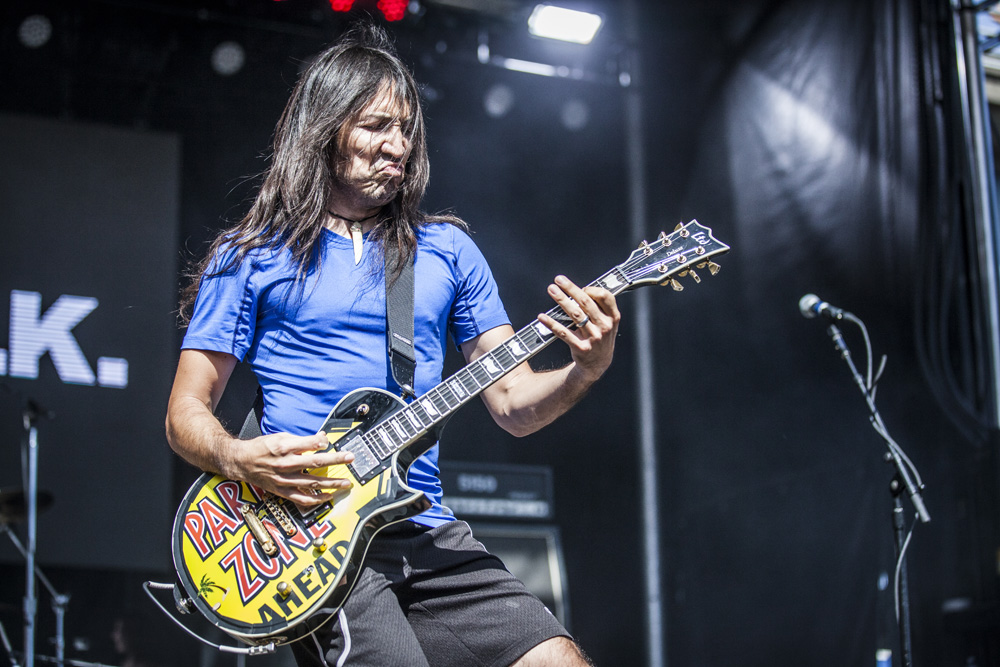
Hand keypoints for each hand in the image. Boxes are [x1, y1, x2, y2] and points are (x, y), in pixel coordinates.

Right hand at [227, 431, 354, 505]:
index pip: (307, 444)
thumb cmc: (261, 447)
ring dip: (331, 483)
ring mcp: (284, 479)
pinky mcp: (282, 491)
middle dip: (335, 460)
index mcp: (283, 447)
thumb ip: (302, 439)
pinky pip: (301, 498)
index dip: (320, 442)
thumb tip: (322, 438)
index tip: (330, 441)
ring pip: (312, 483)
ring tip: (346, 482)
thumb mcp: (280, 437)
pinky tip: (328, 497)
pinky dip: (316, 499)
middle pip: (314, 463)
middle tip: (350, 458)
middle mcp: (284, 464)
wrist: (241, 462)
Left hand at [537, 275, 620, 381]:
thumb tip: (580, 290)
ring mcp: (593, 337)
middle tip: (559, 280)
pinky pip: (564, 333)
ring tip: (552, 290)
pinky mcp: (581, 347)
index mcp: (613, 317)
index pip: (605, 296)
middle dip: (571, 289)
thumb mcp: (608, 323)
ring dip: (561, 300)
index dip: (592, 289)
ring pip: (575, 314)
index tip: (581, 287)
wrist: (598, 364)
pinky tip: (543, 317)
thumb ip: (599, 308)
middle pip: (586, 302)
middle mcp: (605, 326)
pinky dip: (552, 324)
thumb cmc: (600, 338)